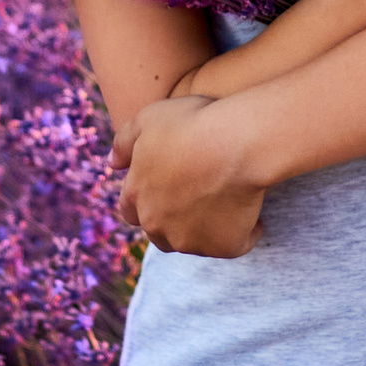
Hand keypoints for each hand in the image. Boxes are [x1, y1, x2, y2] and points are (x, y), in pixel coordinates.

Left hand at [111, 95, 266, 257]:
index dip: (148, 198)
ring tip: (226, 201)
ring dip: (205, 228)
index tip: (169, 185)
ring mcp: (191, 240)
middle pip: (160, 232)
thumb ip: (124, 142)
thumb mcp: (148, 119)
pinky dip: (244, 233)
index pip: (131, 210)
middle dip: (173, 219)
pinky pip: (236, 244)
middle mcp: (157, 225)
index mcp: (136, 195)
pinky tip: (253, 213)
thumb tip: (112, 163)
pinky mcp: (225, 247)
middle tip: (198, 195)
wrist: (234, 141)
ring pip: (195, 241)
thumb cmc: (192, 123)